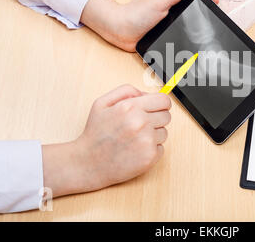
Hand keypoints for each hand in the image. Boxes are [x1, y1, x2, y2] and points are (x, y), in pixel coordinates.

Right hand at [42, 85, 171, 196]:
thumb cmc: (95, 133)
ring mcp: (146, 141)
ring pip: (164, 132)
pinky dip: (151, 149)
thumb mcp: (102, 103)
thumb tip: (146, 94)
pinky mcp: (150, 157)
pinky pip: (161, 147)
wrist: (88, 163)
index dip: (161, 103)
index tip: (157, 108)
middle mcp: (140, 123)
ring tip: (134, 139)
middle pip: (167, 116)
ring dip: (153, 135)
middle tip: (140, 125)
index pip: (164, 100)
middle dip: (156, 118)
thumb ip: (126, 91)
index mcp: (130, 107)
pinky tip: (135, 150)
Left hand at [81, 0, 218, 51]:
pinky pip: (185, 18)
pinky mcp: (169, 21)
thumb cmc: (134, 15)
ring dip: (202, 8)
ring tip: (210, 13)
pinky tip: (197, 24)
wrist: (122, 31)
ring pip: (192, 5)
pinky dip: (193, 20)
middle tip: (216, 5)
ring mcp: (171, 9)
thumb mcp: (159, 2)